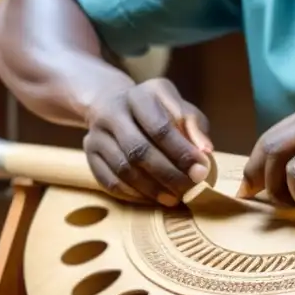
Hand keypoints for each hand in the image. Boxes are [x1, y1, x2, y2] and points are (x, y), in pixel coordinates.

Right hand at [83, 78, 213, 205]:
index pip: (160, 127)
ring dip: (151, 188)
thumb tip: (205, 152)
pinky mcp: (89, 153)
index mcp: (140, 96)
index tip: (200, 171)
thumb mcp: (178, 107)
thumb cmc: (156, 110)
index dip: (182, 152)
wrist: (113, 104)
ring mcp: (97, 133)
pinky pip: (108, 181)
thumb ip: (194, 126)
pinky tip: (151, 198)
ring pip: (123, 169)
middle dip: (168, 174)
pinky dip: (132, 194)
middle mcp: (113, 112)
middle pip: (139, 150)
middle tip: (188, 190)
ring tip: (173, 199)